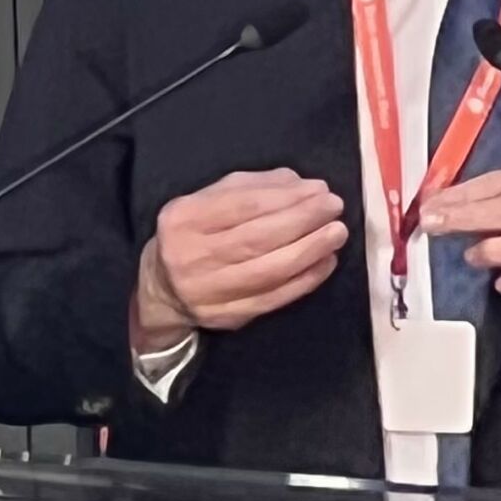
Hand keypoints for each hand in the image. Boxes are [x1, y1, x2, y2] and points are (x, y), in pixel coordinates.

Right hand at [132, 169, 347, 349]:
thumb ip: (253, 187)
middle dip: (303, 220)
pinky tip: (326, 262)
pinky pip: (276, 298)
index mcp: (185, 218)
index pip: (243, 205)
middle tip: (334, 208)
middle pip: (257, 238)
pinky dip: (306, 279)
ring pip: (269, 270)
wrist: (163, 287)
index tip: (320, 190)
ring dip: (311, 250)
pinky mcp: (229, 316)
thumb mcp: (211, 200)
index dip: (287, 198)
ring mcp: (209, 291)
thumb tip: (301, 184)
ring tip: (337, 232)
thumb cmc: (195, 234)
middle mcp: (192, 256)